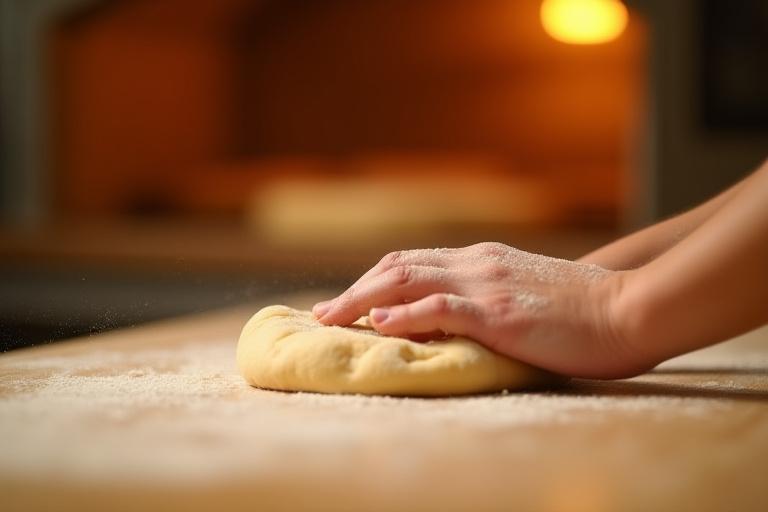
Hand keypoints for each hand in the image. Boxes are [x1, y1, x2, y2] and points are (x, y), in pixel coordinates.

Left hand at [314, 242, 648, 378]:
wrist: (628, 309)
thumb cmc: (581, 311)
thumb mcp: (524, 293)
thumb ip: (485, 298)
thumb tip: (444, 318)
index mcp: (482, 259)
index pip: (412, 262)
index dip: (371, 279)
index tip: (345, 301)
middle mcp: (477, 263)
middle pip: (398, 266)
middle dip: (354, 288)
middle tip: (322, 312)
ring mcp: (487, 284)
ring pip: (408, 279)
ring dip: (361, 298)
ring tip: (330, 318)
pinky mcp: (500, 311)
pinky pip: (442, 306)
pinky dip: (405, 312)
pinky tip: (378, 322)